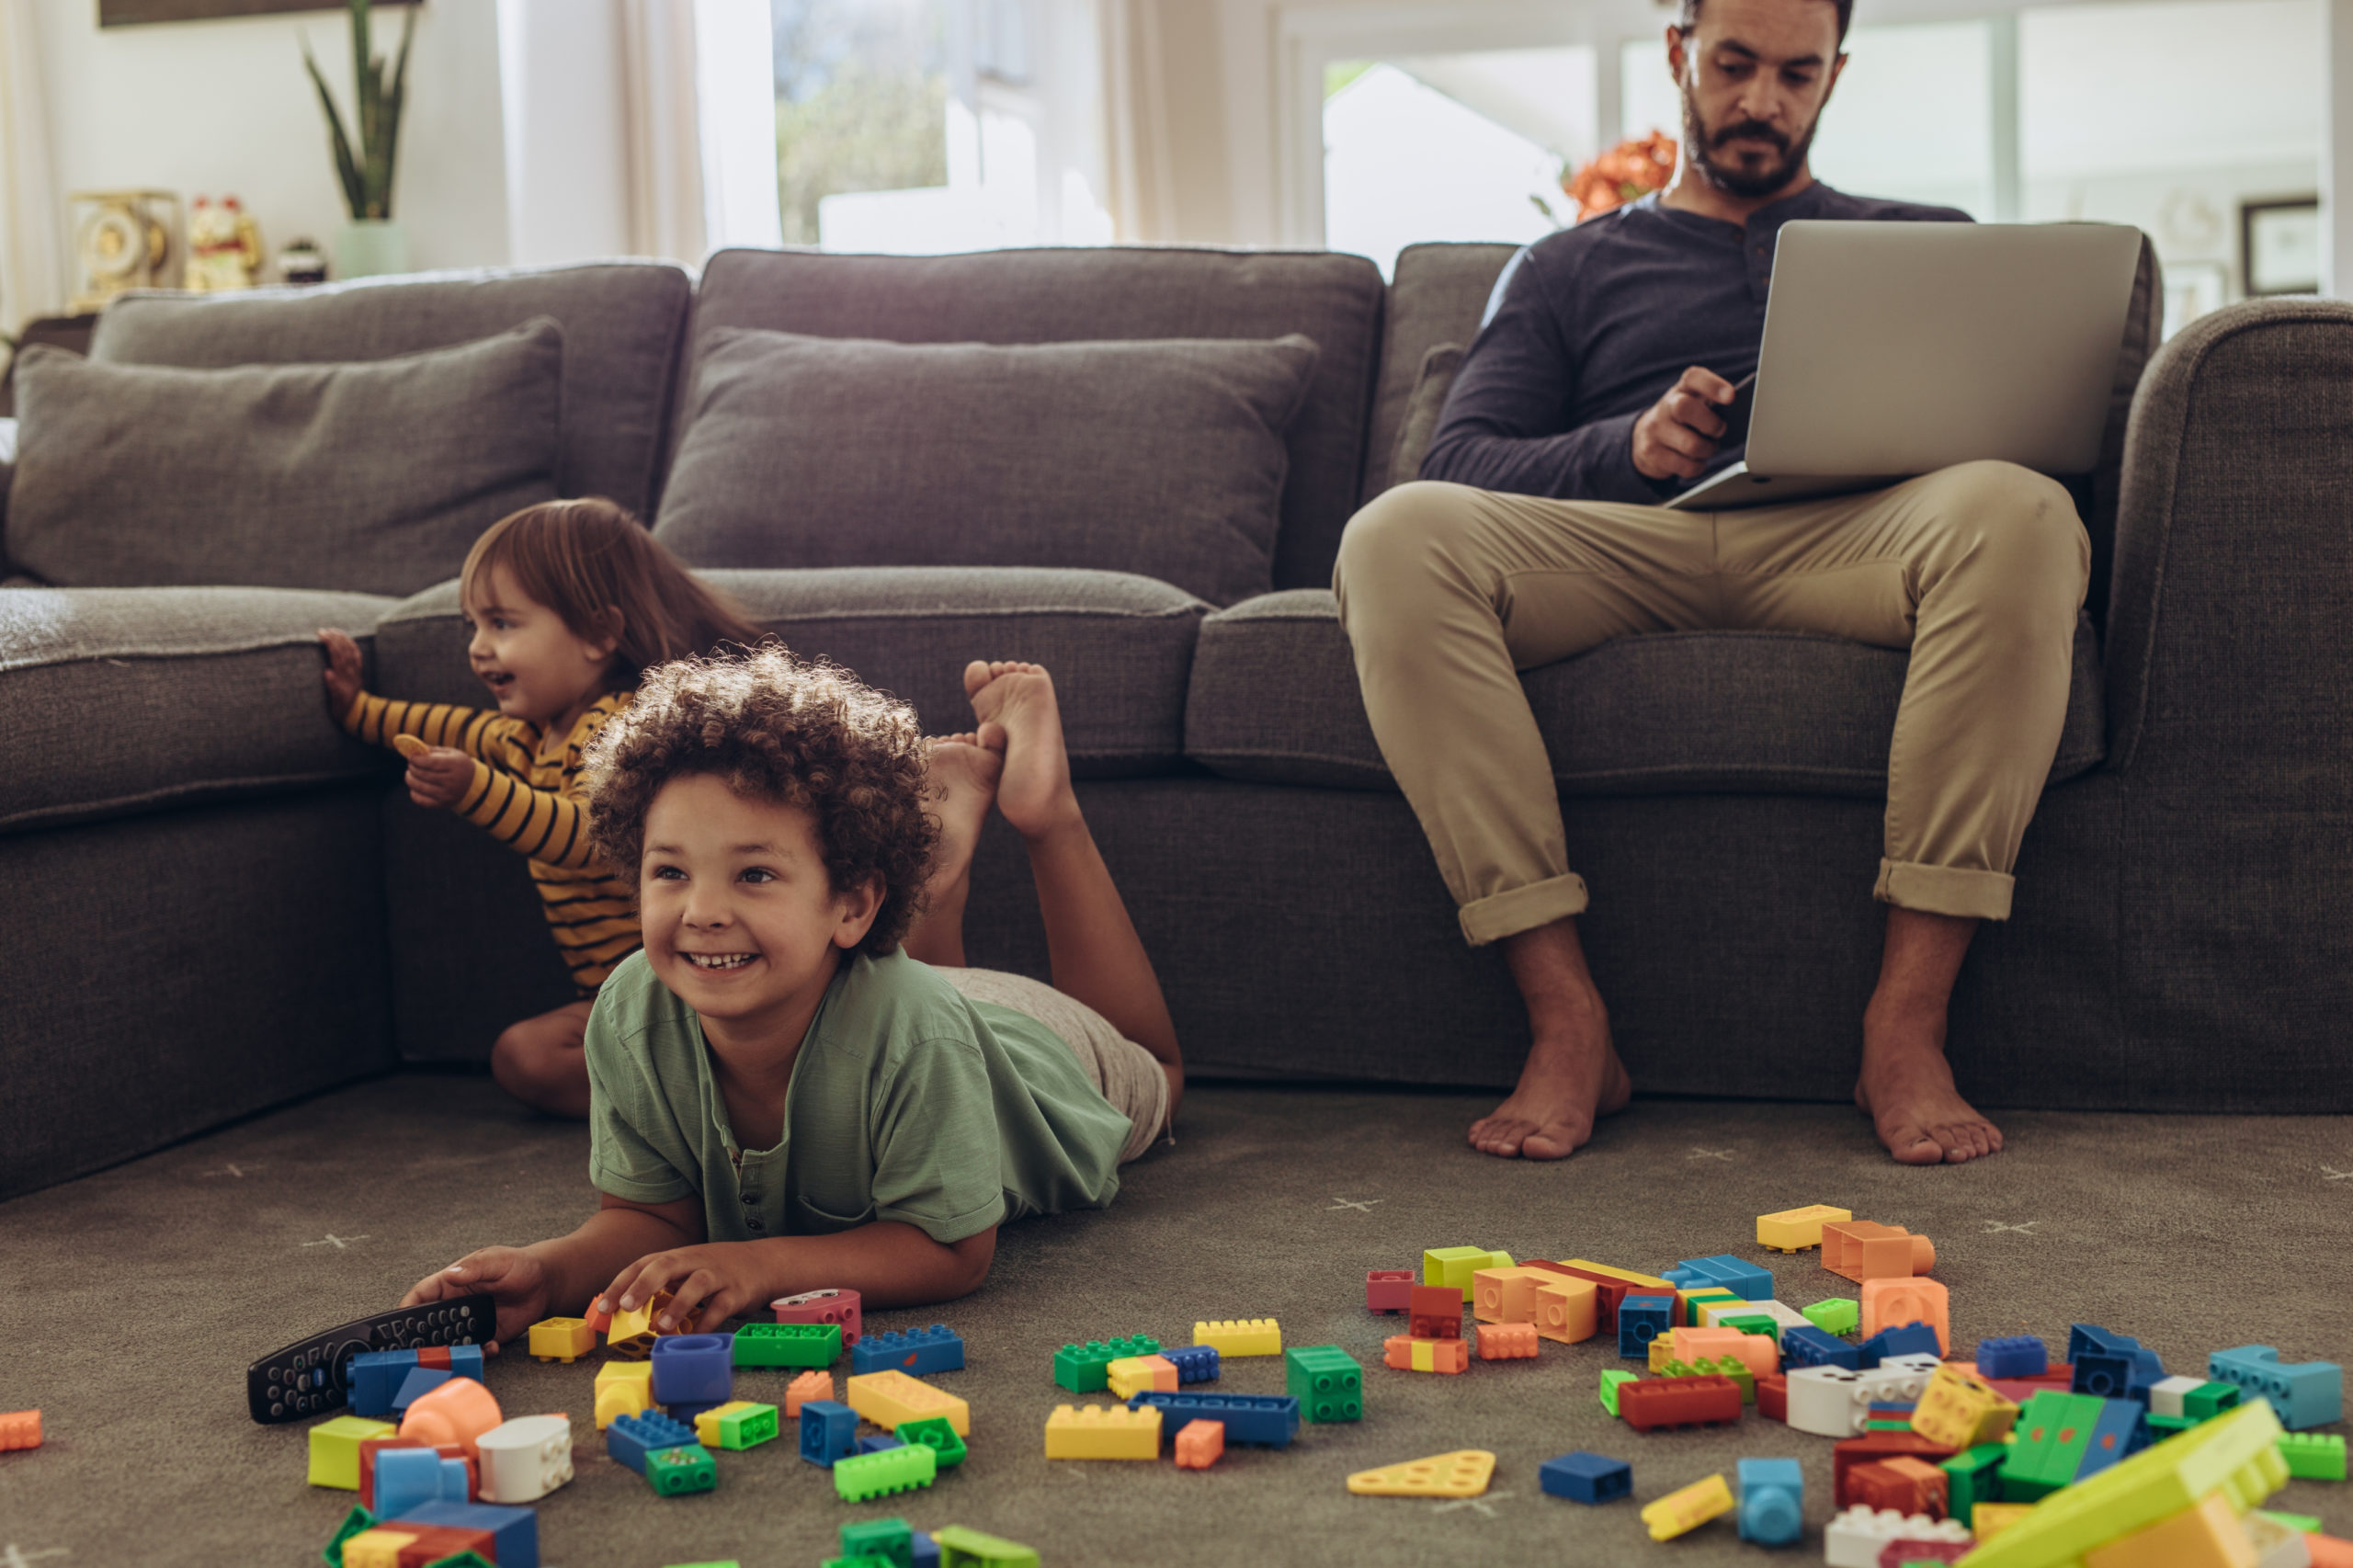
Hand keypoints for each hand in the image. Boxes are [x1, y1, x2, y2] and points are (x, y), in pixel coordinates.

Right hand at [318, 629, 362, 717]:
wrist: (357, 712)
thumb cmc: (342, 707)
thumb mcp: (335, 700)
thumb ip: (332, 686)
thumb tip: (328, 672)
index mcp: (344, 676)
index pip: (337, 655)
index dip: (330, 643)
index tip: (321, 634)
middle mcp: (351, 671)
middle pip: (344, 650)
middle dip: (334, 638)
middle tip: (323, 630)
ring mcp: (356, 670)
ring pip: (351, 650)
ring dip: (342, 639)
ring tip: (333, 630)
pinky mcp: (358, 671)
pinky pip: (357, 655)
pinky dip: (352, 645)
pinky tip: (346, 640)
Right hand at [400, 1246, 551, 1351]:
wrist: (545, 1283)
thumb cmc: (518, 1265)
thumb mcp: (496, 1260)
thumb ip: (474, 1268)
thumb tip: (452, 1273)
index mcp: (450, 1284)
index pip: (420, 1296)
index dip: (406, 1310)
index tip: (397, 1325)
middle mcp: (455, 1306)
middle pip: (429, 1325)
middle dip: (423, 1338)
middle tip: (425, 1349)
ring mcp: (469, 1323)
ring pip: (449, 1341)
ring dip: (451, 1350)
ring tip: (458, 1353)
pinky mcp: (485, 1336)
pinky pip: (474, 1350)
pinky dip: (478, 1353)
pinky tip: (490, 1347)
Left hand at [405, 747, 474, 809]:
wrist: (473, 784)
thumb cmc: (458, 765)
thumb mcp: (451, 754)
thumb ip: (433, 751)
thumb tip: (412, 750)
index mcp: (455, 765)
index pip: (431, 763)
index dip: (417, 759)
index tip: (410, 756)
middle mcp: (452, 781)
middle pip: (423, 774)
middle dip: (412, 767)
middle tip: (410, 764)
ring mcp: (447, 795)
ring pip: (419, 787)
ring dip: (410, 778)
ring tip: (410, 773)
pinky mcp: (442, 804)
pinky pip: (420, 800)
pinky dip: (413, 792)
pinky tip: (415, 786)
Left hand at [600, 1243, 767, 1333]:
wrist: (763, 1263)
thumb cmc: (716, 1271)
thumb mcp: (688, 1271)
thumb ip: (663, 1286)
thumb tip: (626, 1313)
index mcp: (679, 1257)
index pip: (645, 1264)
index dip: (622, 1283)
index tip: (604, 1307)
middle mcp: (696, 1261)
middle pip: (668, 1265)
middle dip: (644, 1285)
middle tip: (627, 1307)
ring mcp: (718, 1275)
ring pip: (697, 1284)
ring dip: (678, 1304)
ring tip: (661, 1326)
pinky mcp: (737, 1292)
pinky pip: (721, 1307)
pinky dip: (706, 1324)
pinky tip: (694, 1339)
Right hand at [1631, 366, 1738, 481]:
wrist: (1647, 438)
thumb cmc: (1685, 420)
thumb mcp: (1697, 404)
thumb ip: (1715, 404)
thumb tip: (1745, 414)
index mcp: (1683, 389)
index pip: (1694, 378)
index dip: (1712, 385)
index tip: (1731, 397)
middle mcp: (1666, 406)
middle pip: (1684, 408)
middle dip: (1710, 424)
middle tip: (1720, 431)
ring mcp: (1655, 429)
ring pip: (1691, 445)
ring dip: (1707, 450)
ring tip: (1707, 448)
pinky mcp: (1651, 453)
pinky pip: (1686, 466)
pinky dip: (1697, 466)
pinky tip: (1695, 460)